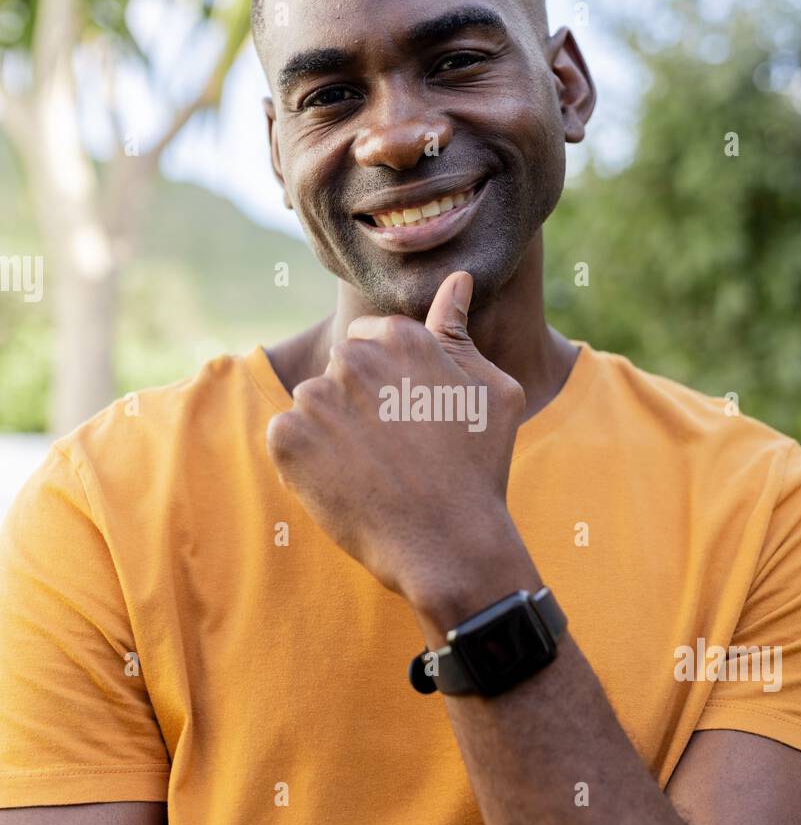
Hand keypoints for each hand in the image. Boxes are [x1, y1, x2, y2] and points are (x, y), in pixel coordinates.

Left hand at [266, 271, 525, 606]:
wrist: (449, 544)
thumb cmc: (478, 470)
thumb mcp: (491, 392)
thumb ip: (461, 332)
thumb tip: (458, 280)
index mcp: (402, 338)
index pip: (369, 340)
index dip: (386, 384)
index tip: (406, 420)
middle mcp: (355, 359)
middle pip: (339, 371)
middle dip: (356, 404)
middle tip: (391, 452)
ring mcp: (318, 398)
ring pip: (312, 406)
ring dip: (331, 434)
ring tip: (370, 473)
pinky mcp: (288, 439)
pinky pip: (286, 438)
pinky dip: (305, 462)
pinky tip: (344, 486)